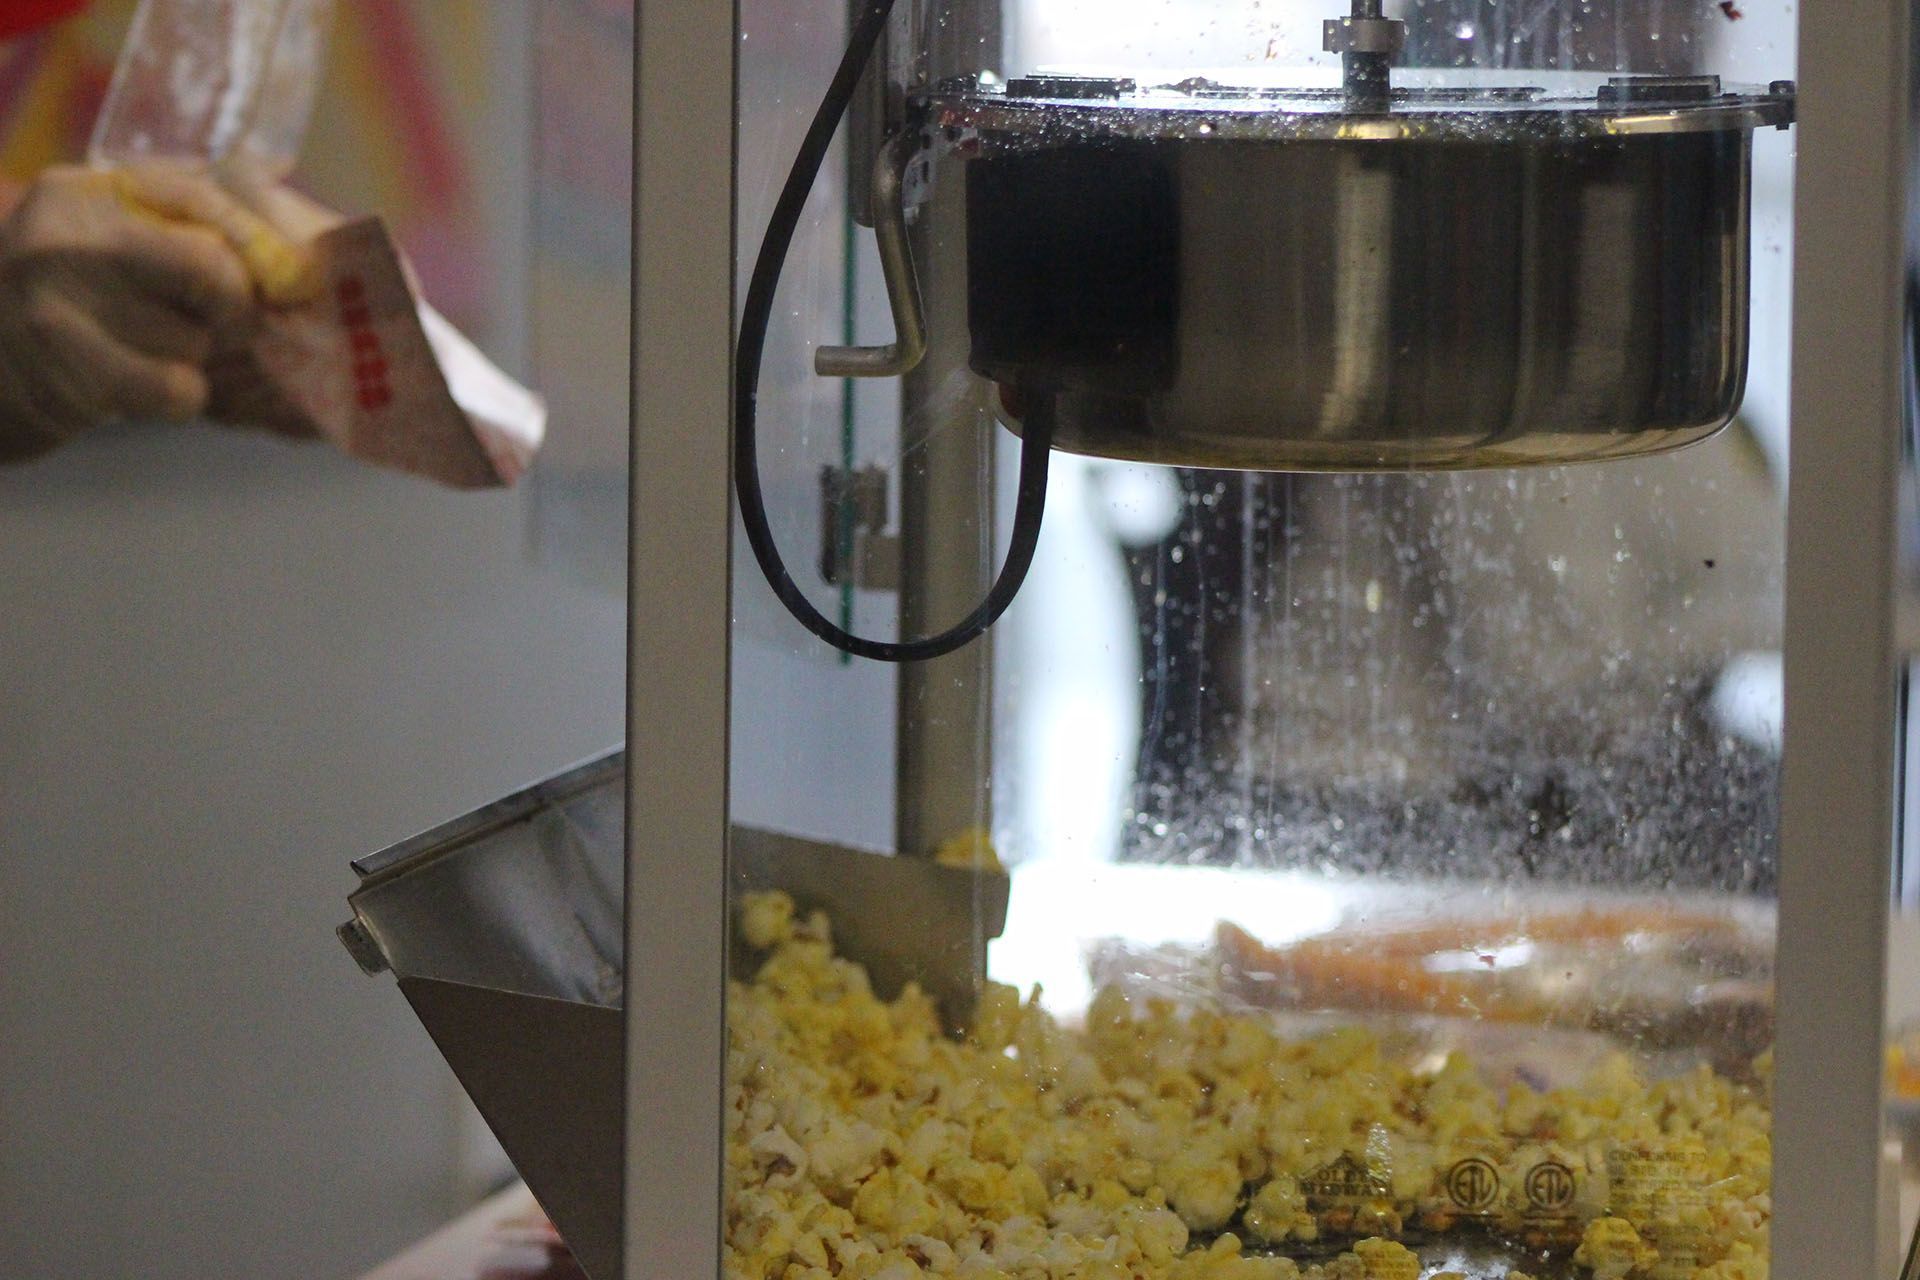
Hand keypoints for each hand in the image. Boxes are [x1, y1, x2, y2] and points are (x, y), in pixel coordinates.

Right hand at [0, 165, 302, 459]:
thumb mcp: (107, 233)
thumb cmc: (71, 299)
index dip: (257, 239)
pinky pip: (177, 388)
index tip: (286, 273)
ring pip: (195, 336)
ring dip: (196, 354)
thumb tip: (279, 170)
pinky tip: (149, 387)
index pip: (201, 194)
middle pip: (210, 265)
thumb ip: (184, 205)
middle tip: (228, 320)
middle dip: (236, 303)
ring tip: (152, 348)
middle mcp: (67, 237)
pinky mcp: (71, 371)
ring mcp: (60, 303)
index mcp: (83, 193)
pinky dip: (182, 395)